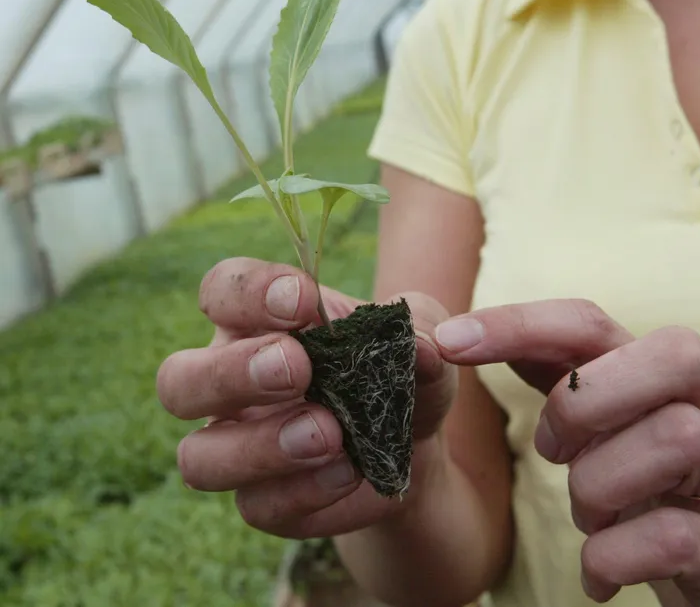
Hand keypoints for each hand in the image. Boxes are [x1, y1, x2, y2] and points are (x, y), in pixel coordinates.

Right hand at [156, 258, 457, 538]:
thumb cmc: (400, 369)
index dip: (248, 291)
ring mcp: (238, 448)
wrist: (414, 442)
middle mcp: (230, 384)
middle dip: (233, 373)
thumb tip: (424, 347)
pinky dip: (306, 491)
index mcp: (256, 322)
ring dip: (259, 446)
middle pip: (178, 381)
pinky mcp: (264, 501)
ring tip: (327, 433)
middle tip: (295, 368)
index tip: (302, 299)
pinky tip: (351, 471)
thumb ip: (420, 334)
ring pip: (198, 459)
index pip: (220, 291)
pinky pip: (259, 507)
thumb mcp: (420, 339)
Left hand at [435, 299, 699, 605]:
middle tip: (554, 450)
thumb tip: (480, 331)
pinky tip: (599, 572)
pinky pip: (678, 537)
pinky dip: (613, 556)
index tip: (451, 340)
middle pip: (674, 352)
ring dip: (600, 485)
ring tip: (589, 514)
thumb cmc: (637, 492)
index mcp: (654, 383)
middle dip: (585, 401)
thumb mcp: (594, 426)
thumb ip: (554, 376)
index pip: (590, 322)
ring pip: (678, 437)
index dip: (520, 322)